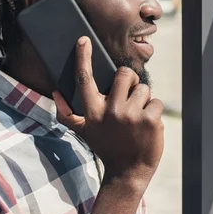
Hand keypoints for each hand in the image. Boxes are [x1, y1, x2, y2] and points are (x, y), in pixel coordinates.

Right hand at [53, 36, 163, 191]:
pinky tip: (148, 127)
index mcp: (92, 112)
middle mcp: (110, 111)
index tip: (84, 40)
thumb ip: (67, 114)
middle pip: (124, 74)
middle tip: (129, 99)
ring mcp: (131, 115)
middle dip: (130, 82)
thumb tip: (55, 93)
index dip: (83, 57)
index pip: (85, 79)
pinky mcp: (150, 120)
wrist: (128, 173)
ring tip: (138, 119)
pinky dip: (155, 112)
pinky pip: (157, 102)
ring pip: (144, 88)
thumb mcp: (84, 132)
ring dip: (144, 101)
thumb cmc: (106, 147)